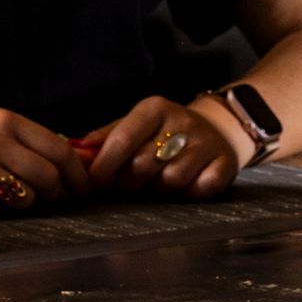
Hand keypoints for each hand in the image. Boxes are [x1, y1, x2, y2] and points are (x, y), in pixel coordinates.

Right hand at [0, 110, 93, 217]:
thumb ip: (26, 141)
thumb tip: (72, 163)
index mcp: (5, 120)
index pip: (59, 149)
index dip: (78, 173)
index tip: (85, 187)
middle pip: (48, 177)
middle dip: (56, 193)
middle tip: (52, 198)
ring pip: (26, 198)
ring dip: (24, 203)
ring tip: (7, 194)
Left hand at [85, 95, 251, 198]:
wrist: (217, 130)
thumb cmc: (164, 133)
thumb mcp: (134, 126)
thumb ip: (105, 138)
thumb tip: (77, 151)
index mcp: (154, 108)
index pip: (122, 138)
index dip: (104, 165)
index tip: (94, 182)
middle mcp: (181, 121)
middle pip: (142, 165)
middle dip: (130, 181)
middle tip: (132, 181)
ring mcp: (206, 142)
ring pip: (169, 180)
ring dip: (159, 188)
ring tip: (160, 180)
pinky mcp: (224, 163)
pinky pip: (197, 189)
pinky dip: (188, 193)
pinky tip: (187, 183)